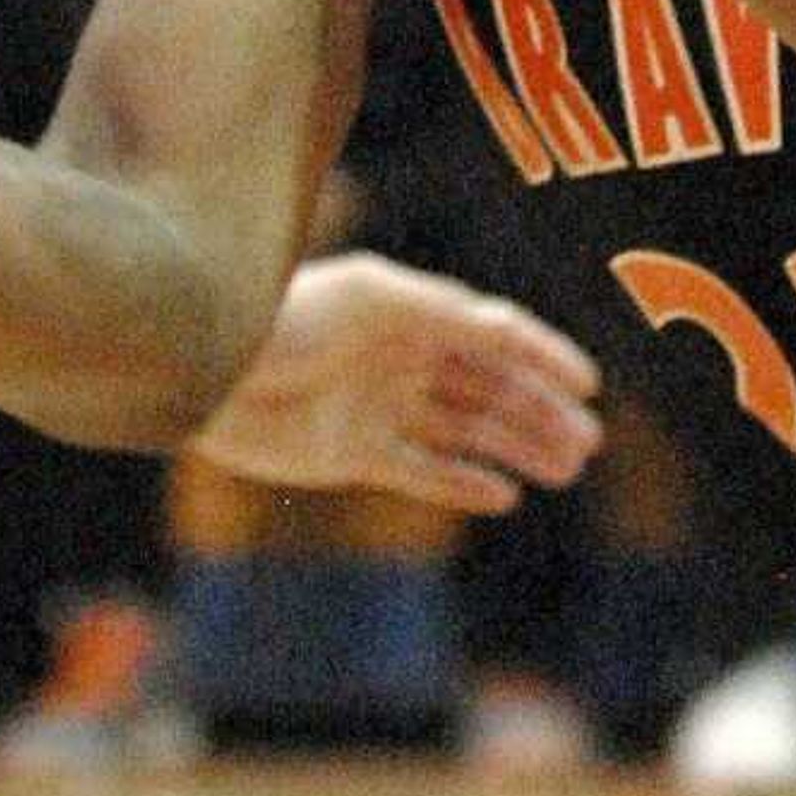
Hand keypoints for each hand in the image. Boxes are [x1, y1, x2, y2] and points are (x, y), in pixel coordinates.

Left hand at [192, 252, 601, 513]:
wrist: (206, 373)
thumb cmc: (284, 319)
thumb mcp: (369, 301)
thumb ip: (441, 313)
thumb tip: (506, 325)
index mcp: (409, 310)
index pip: (492, 332)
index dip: (542, 355)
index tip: (588, 385)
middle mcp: (400, 356)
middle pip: (487, 385)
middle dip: (539, 412)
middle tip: (586, 444)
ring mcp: (378, 406)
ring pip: (466, 430)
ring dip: (516, 446)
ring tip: (563, 469)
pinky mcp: (353, 454)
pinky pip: (423, 471)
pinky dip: (463, 482)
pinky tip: (503, 494)